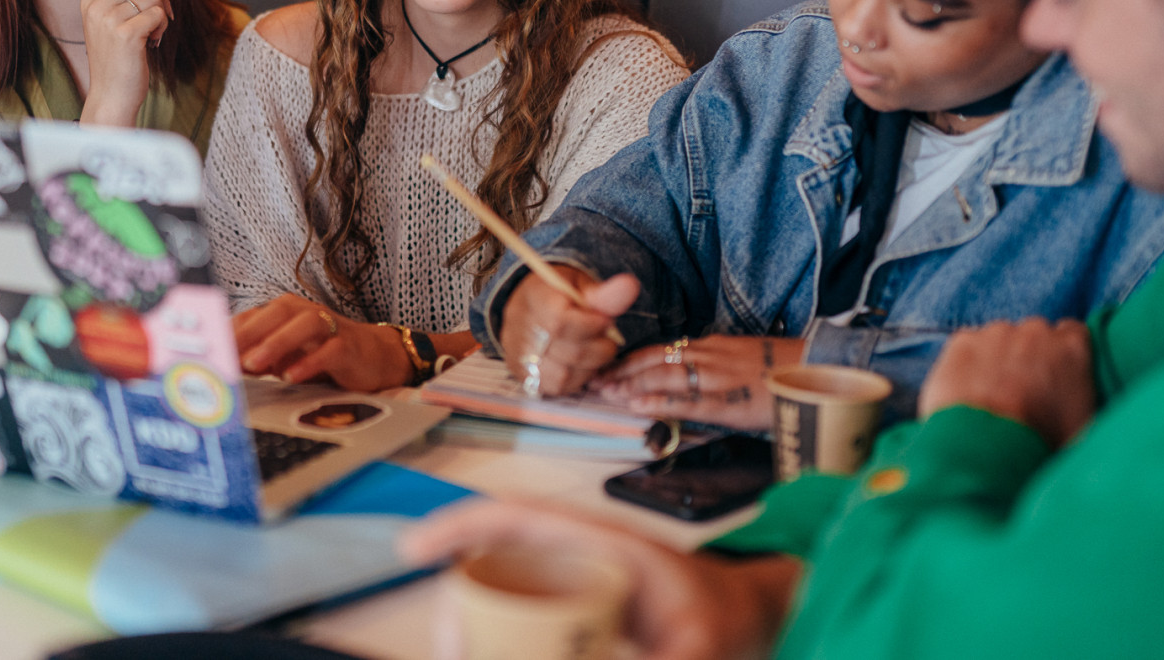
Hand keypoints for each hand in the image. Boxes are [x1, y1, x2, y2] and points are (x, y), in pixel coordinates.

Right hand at [75, 0, 172, 128]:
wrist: (112, 95)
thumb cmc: (118, 61)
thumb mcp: (112, 25)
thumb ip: (120, 1)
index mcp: (90, 0)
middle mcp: (95, 5)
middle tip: (157, 22)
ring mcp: (108, 18)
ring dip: (161, 17)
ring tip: (150, 37)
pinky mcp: (125, 32)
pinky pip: (159, 13)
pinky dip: (162, 28)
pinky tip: (151, 44)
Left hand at [233, 294, 413, 390]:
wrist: (375, 356)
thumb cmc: (321, 354)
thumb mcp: (284, 356)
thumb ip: (256, 358)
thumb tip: (220, 368)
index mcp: (285, 313)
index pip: (253, 316)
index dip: (230, 332)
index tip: (208, 350)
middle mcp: (306, 313)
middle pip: (277, 312)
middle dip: (249, 333)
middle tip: (227, 354)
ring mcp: (330, 328)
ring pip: (304, 325)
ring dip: (277, 343)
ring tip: (255, 364)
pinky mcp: (350, 347)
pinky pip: (330, 350)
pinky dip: (310, 362)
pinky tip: (292, 376)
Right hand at [400, 499, 803, 659]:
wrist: (747, 616)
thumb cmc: (726, 617)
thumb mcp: (698, 647)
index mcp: (603, 543)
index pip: (519, 517)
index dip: (461, 525)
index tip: (416, 547)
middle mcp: (580, 550)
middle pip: (498, 551)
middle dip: (458, 586)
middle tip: (445, 636)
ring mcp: (576, 575)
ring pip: (506, 580)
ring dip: (475, 608)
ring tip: (459, 643)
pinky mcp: (577, 601)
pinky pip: (523, 605)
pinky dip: (498, 624)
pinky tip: (483, 643)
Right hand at [497, 267, 639, 396]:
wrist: (528, 306)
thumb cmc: (560, 295)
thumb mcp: (581, 285)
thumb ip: (604, 293)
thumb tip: (630, 285)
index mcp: (536, 297)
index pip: (560, 321)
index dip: (590, 325)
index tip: (604, 320)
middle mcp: (521, 328)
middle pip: (567, 351)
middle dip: (598, 348)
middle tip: (605, 338)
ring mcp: (519, 355)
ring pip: (563, 374)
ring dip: (589, 367)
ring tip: (593, 352)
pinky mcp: (523, 375)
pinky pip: (556, 387)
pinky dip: (576, 379)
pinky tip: (580, 365)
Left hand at [593, 335, 805, 430]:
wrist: (819, 370)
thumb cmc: (784, 369)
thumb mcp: (743, 358)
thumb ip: (715, 364)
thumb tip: (689, 376)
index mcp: (713, 345)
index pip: (661, 349)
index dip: (630, 359)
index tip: (608, 366)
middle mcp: (709, 355)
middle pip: (654, 360)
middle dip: (621, 371)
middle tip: (593, 380)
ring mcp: (717, 376)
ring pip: (663, 377)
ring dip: (630, 385)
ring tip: (604, 393)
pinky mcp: (729, 400)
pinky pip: (687, 401)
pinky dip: (658, 402)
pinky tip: (637, 406)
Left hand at [918, 317, 1095, 449]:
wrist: (991, 447)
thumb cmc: (1044, 443)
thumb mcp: (1086, 426)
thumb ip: (1085, 399)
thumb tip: (1081, 405)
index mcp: (1072, 349)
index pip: (1073, 333)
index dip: (1062, 353)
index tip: (1054, 371)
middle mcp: (1036, 332)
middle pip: (1034, 334)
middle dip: (1029, 355)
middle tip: (1021, 390)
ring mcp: (996, 333)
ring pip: (999, 338)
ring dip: (997, 357)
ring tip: (991, 394)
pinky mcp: (963, 341)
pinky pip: (968, 344)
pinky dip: (967, 361)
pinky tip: (968, 390)